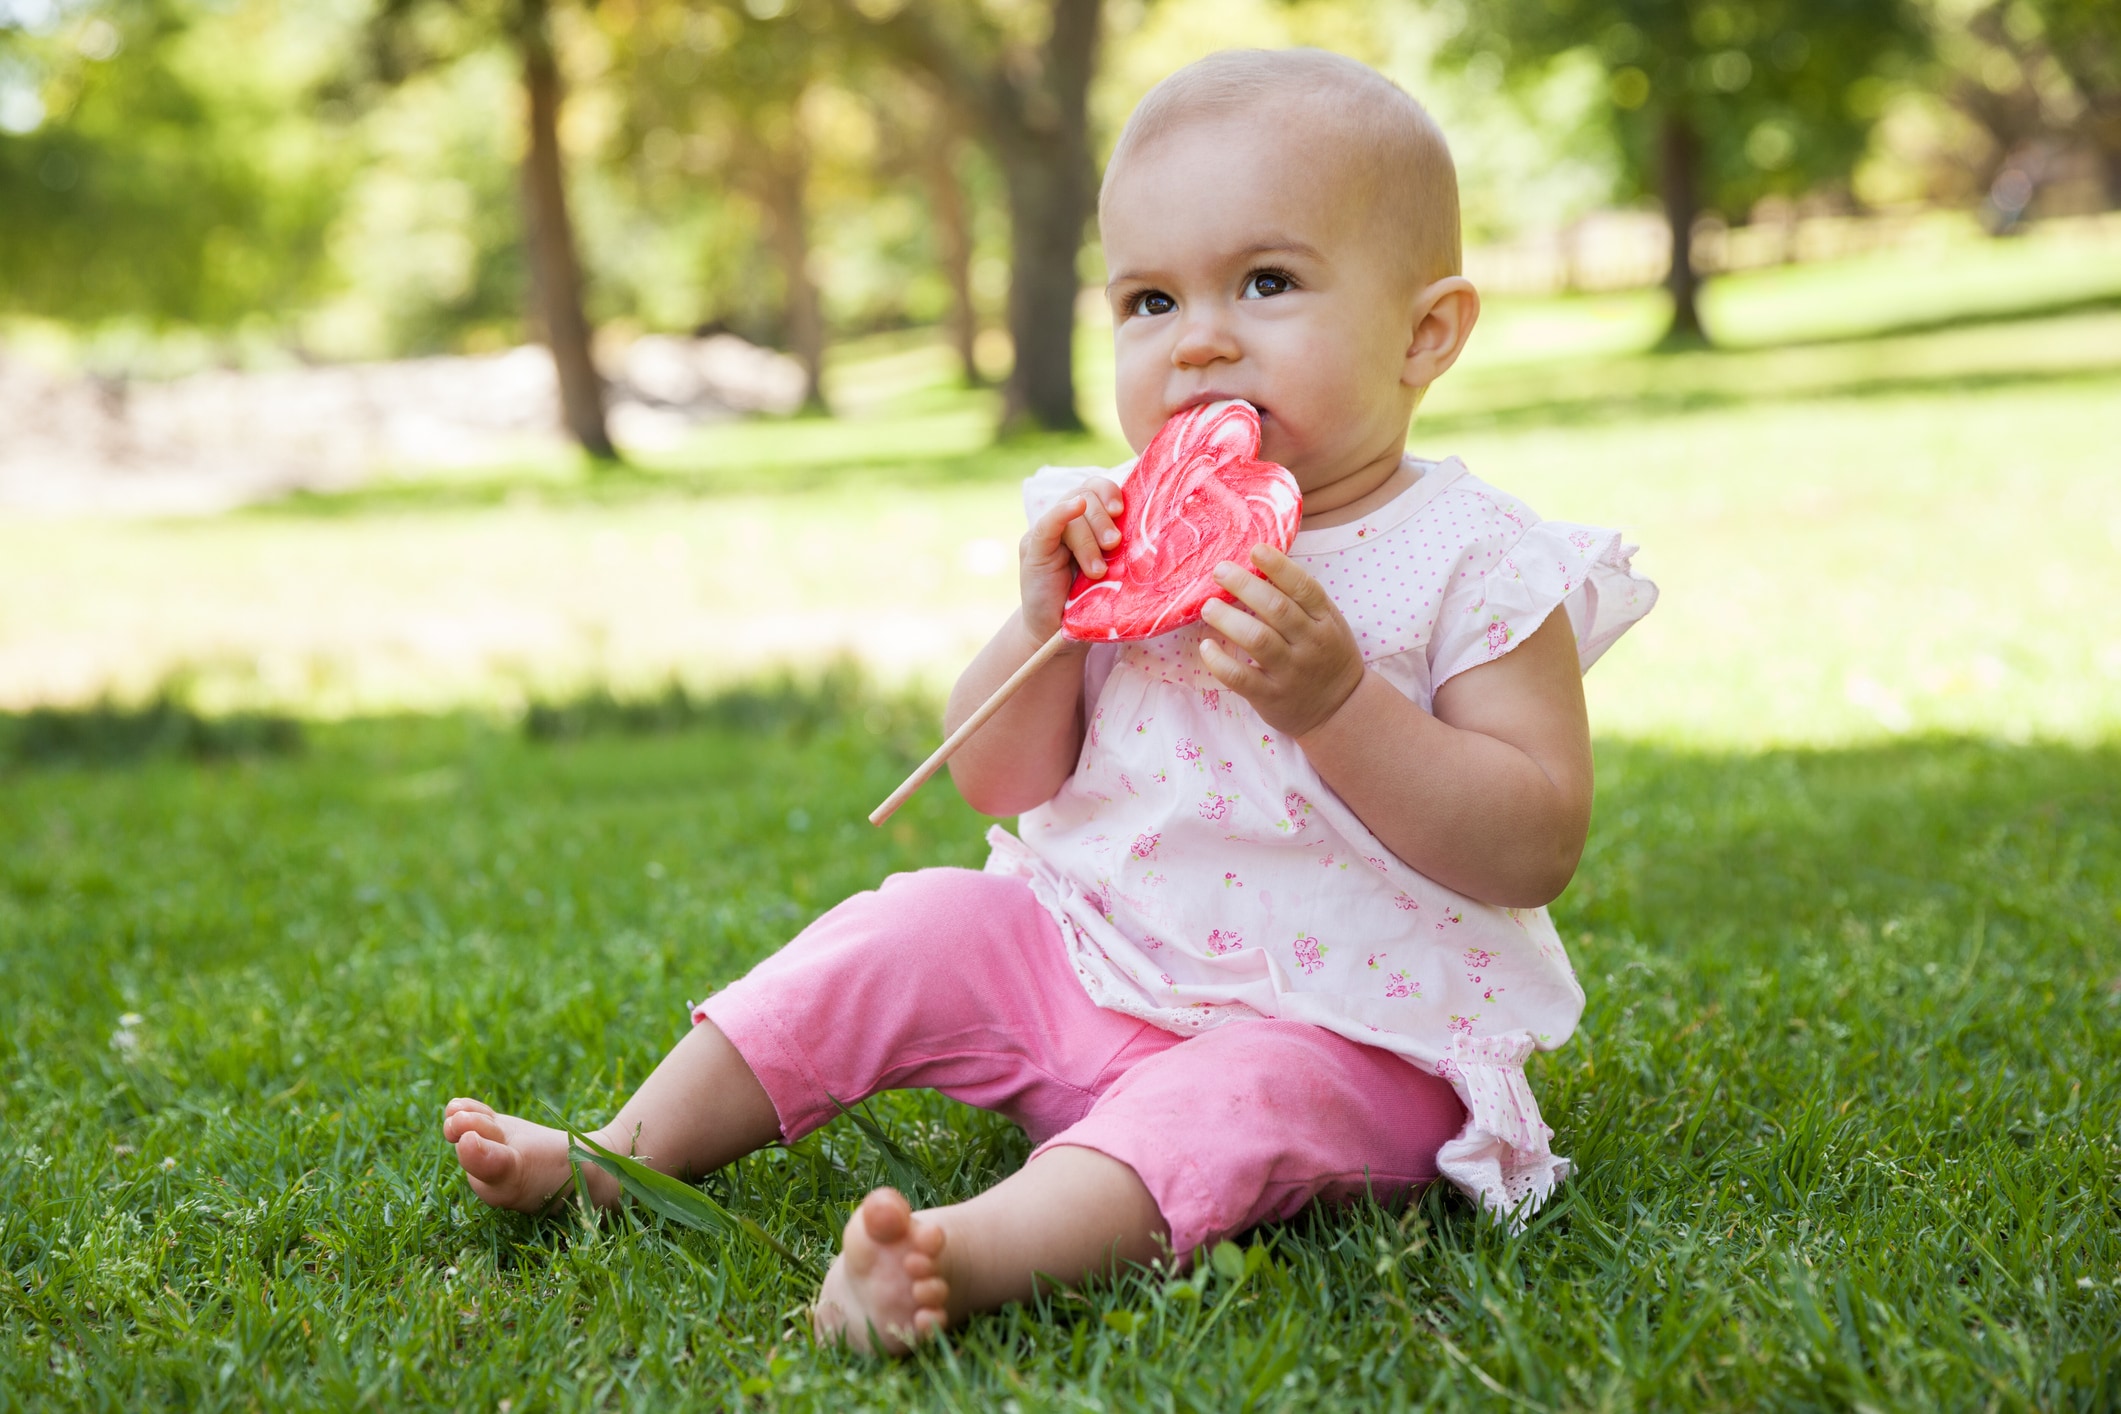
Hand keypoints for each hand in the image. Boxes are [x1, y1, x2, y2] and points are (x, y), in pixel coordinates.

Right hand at [1019, 475, 1124, 640]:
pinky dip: (1062, 513)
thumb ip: (1124, 548)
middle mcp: (1066, 520)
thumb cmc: (1093, 602)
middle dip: (1103, 520)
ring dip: (1089, 539)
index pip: (1097, 488)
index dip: (1111, 492)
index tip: (1123, 512)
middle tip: (1113, 546)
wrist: (1059, 633)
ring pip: (1072, 513)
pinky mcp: (1033, 551)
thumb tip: (1157, 531)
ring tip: (1097, 572)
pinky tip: (1074, 507)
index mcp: (1088, 520)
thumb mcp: (1115, 571)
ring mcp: (1047, 535)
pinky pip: (1047, 524)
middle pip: (1086, 496)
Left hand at [1198, 545, 1365, 737]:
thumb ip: (1300, 601)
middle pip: (1276, 609)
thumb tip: (1260, 567)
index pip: (1304, 588)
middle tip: (1219, 571)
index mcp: (1325, 621)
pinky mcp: (1270, 696)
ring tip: (1208, 606)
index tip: (1255, 549)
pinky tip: (1206, 647)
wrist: (1340, 710)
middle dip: (1244, 586)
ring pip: (1257, 640)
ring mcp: (1290, 671)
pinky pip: (1240, 677)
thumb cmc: (1326, 657)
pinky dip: (1219, 661)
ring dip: (1228, 619)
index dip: (1279, 566)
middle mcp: (1310, 644)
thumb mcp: (1328, 625)